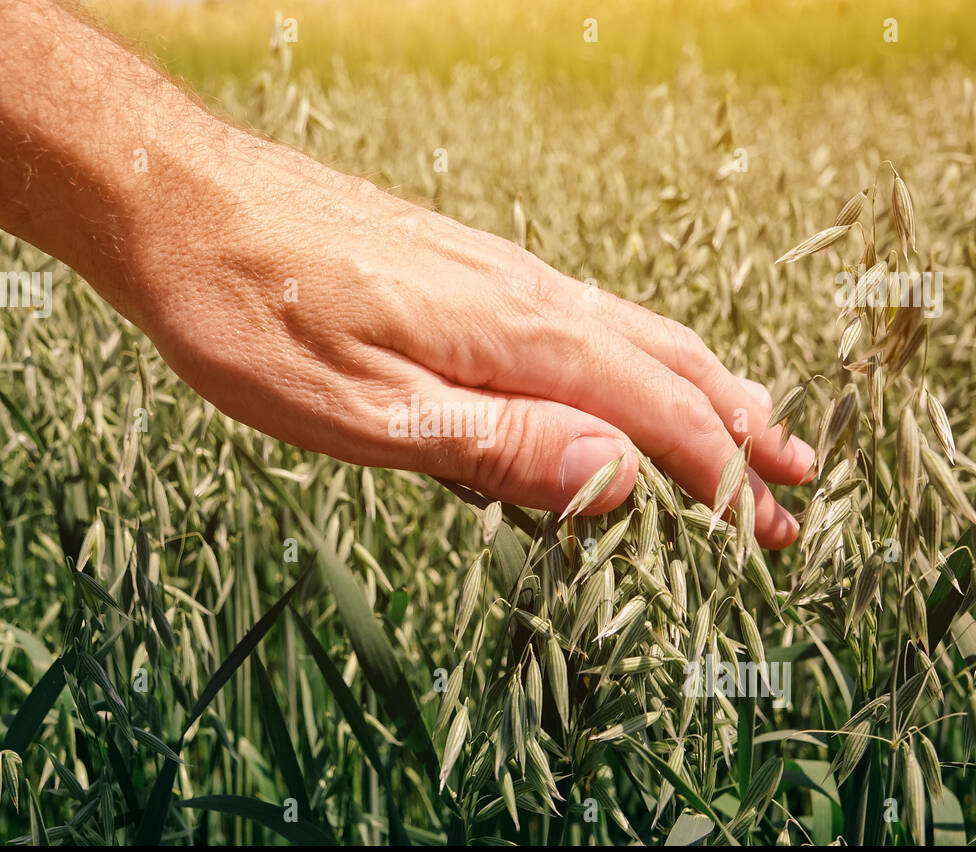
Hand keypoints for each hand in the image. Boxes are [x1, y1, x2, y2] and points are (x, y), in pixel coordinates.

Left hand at [121, 125, 814, 547]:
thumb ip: (493, 445)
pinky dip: (640, 356)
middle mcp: (523, 294)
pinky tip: (630, 371)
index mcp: (511, 337)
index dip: (720, 479)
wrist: (177, 198)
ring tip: (752, 426)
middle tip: (798, 485)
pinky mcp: (462, 267)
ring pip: (632, 332)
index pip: (654, 414)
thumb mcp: (359, 410)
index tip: (774, 530)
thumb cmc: (249, 312)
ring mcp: (496, 272)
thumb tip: (618, 479)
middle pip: (666, 364)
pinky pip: (584, 315)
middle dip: (739, 432)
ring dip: (703, 388)